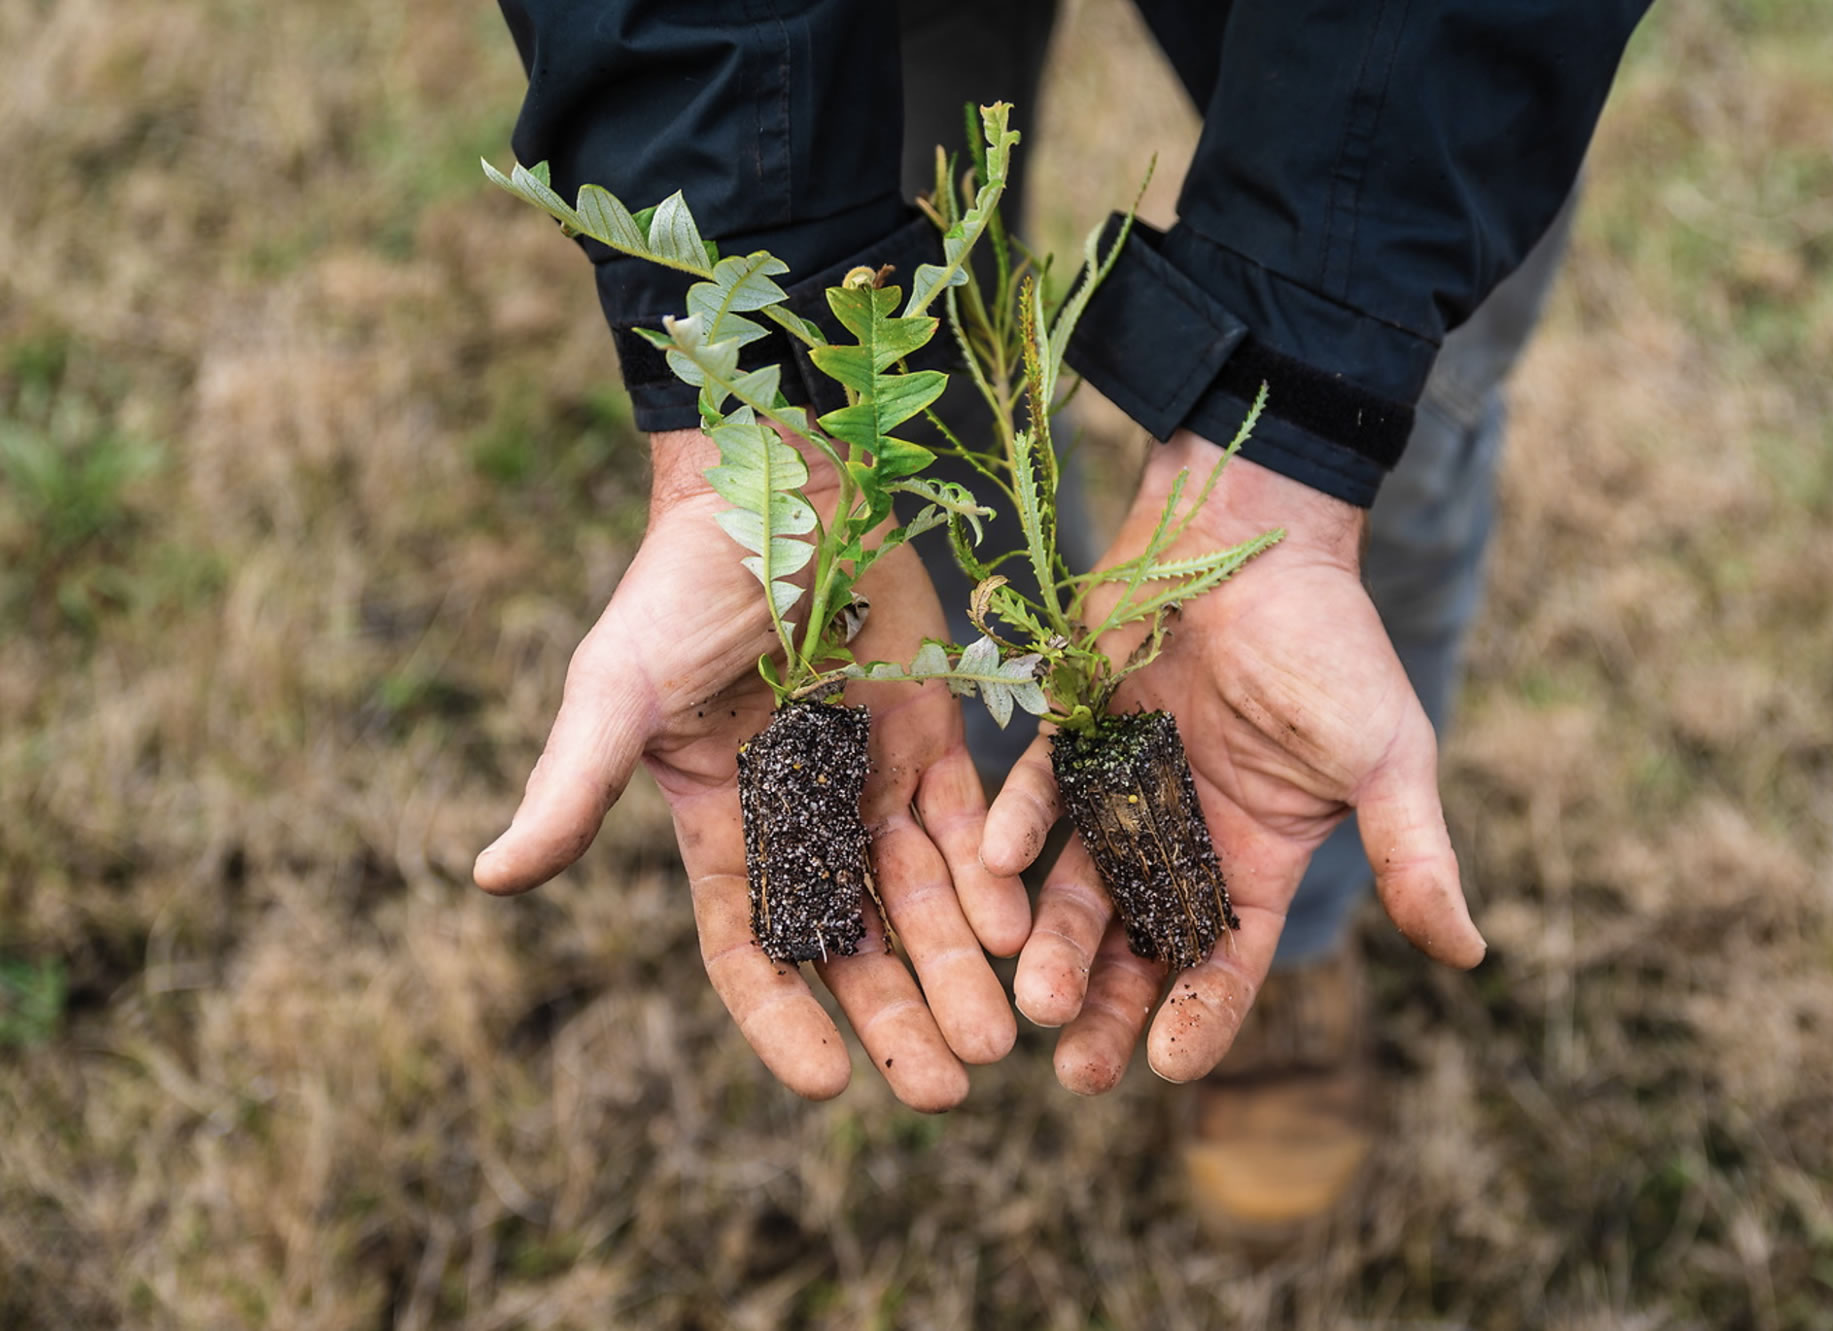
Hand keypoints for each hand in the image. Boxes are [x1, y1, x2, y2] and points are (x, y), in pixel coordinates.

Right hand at [474, 429, 1027, 1110]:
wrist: (776, 472)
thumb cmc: (682, 580)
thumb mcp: (618, 688)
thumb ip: (574, 785)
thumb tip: (488, 880)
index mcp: (719, 820)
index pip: (749, 947)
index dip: (781, 1020)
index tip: (827, 1086)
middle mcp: (800, 814)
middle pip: (852, 942)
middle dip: (896, 1018)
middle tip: (946, 1091)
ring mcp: (869, 776)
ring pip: (921, 899)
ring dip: (959, 969)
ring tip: (997, 1044)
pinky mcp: (933, 731)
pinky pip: (970, 823)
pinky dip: (993, 878)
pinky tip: (1020, 931)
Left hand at [980, 430, 1485, 1093]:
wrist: (1257, 528)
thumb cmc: (1331, 644)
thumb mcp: (1386, 756)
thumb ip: (1413, 855)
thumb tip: (1472, 954)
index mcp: (1260, 852)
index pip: (1228, 958)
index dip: (1199, 1013)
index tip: (1166, 1069)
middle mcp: (1185, 832)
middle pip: (1141, 942)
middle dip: (1108, 1005)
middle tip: (1071, 1071)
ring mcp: (1124, 784)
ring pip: (1078, 882)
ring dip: (1054, 938)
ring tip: (1030, 996)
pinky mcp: (1073, 730)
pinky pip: (1035, 791)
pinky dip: (1016, 825)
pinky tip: (998, 863)